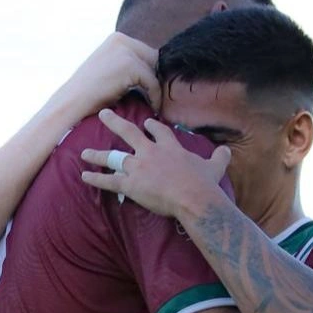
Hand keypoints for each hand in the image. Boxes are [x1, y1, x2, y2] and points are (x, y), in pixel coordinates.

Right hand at [48, 33, 161, 123]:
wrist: (73, 101)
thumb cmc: (89, 93)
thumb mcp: (109, 70)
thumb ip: (127, 65)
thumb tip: (151, 71)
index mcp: (117, 39)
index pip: (146, 53)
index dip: (152, 72)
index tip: (155, 91)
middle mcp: (122, 40)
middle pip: (153, 58)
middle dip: (157, 78)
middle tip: (159, 97)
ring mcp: (126, 51)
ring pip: (154, 70)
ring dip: (157, 88)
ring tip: (157, 104)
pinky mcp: (130, 65)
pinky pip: (152, 82)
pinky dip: (155, 96)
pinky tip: (153, 108)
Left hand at [80, 109, 230, 216]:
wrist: (193, 198)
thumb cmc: (205, 184)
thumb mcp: (215, 167)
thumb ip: (219, 157)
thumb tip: (228, 151)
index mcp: (169, 146)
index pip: (158, 131)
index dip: (151, 126)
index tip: (146, 121)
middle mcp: (150, 152)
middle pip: (129, 133)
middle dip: (115, 123)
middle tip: (104, 114)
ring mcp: (138, 167)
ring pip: (113, 157)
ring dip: (97, 154)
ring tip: (84, 152)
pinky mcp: (130, 184)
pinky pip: (109, 181)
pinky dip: (96, 179)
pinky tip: (84, 176)